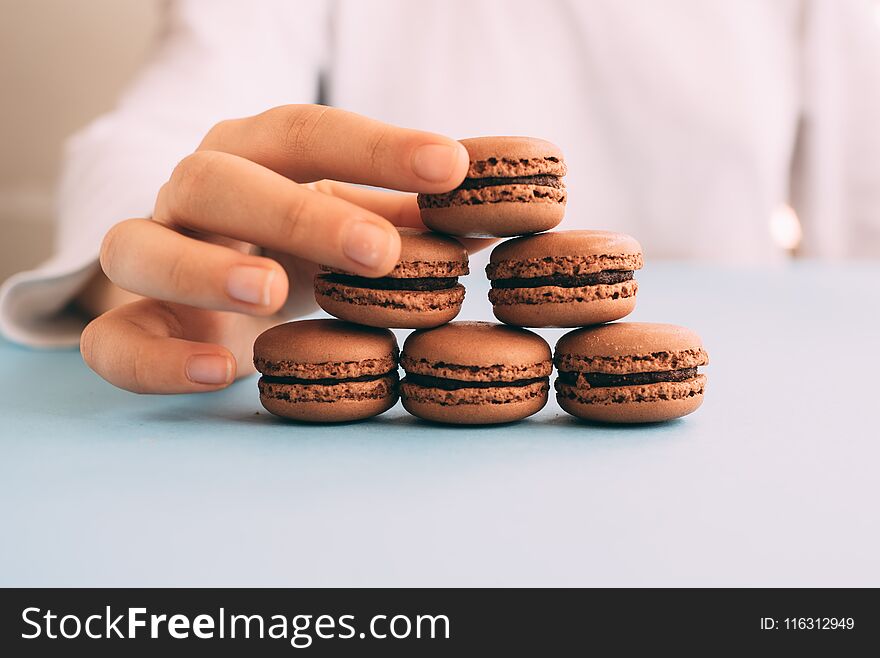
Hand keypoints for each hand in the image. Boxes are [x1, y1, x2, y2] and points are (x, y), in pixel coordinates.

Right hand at [80, 105, 483, 393]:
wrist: (202, 279)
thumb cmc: (289, 239)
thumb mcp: (346, 219)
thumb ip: (409, 214)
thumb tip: (496, 211)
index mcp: (253, 155)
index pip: (309, 134)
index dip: (378, 148)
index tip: (452, 170)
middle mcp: (191, 194)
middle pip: (220, 180)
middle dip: (298, 212)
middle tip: (376, 251)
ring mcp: (149, 253)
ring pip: (140, 246)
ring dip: (203, 268)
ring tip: (269, 292)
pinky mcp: (127, 322)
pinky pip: (111, 339)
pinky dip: (157, 357)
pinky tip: (219, 371)